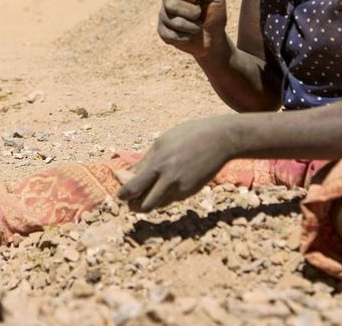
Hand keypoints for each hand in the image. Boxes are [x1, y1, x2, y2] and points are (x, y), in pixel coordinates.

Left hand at [117, 117, 235, 211]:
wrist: (221, 139)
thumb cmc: (188, 135)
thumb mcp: (162, 142)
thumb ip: (145, 161)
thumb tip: (128, 175)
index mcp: (158, 164)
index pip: (132, 188)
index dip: (122, 194)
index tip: (120, 193)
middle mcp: (169, 180)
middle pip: (143, 206)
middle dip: (133, 205)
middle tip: (130, 200)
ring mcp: (181, 188)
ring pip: (157, 205)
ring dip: (149, 201)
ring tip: (146, 191)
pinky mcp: (190, 192)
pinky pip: (171, 199)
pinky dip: (163, 196)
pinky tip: (166, 183)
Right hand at [157, 0, 226, 58]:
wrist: (214, 40)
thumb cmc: (216, 16)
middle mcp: (168, 1)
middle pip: (170, 3)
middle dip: (190, 12)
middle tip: (200, 15)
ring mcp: (164, 17)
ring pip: (172, 20)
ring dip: (191, 26)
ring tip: (197, 27)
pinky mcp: (163, 33)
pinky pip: (170, 34)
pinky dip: (185, 37)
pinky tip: (190, 36)